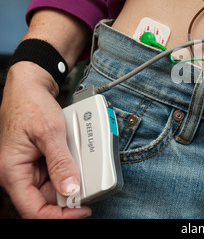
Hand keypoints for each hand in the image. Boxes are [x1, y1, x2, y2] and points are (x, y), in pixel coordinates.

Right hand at [0, 62, 90, 218]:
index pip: (33, 209)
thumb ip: (61, 162)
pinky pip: (57, 172)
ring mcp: (30, 167)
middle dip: (70, 196)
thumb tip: (71, 188)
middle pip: (46, 199)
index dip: (59, 215)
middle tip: (91, 190)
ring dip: (72, 181)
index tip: (81, 211)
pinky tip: (80, 162)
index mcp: (12, 171)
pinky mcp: (40, 160)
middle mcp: (18, 173)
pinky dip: (70, 169)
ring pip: (54, 186)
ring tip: (86, 170)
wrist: (30, 88)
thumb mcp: (50, 133)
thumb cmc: (31, 105)